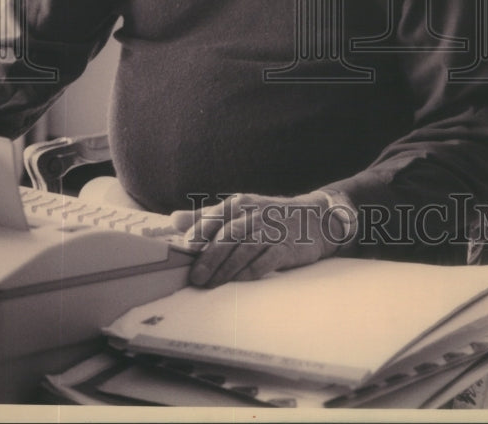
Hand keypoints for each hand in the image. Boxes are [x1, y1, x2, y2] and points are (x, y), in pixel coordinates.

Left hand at [169, 190, 354, 287]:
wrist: (313, 219)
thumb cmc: (268, 217)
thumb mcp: (238, 210)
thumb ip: (206, 216)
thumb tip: (174, 220)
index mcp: (241, 203)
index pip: (217, 216)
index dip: (200, 231)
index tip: (187, 248)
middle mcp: (255, 214)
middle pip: (229, 235)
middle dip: (210, 257)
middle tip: (197, 278)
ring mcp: (272, 230)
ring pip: (245, 249)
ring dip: (227, 269)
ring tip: (212, 285)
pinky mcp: (287, 247)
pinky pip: (266, 260)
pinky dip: (252, 271)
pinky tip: (240, 281)